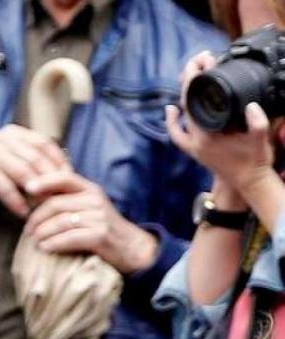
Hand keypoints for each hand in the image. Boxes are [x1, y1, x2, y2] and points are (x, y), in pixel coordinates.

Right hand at [0, 124, 70, 216]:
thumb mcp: (11, 157)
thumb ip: (32, 159)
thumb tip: (64, 171)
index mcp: (14, 133)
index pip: (44, 143)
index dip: (58, 161)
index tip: (69, 179)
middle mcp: (3, 139)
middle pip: (34, 158)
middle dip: (49, 178)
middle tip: (59, 197)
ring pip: (21, 171)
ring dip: (34, 190)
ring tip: (44, 206)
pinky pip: (3, 185)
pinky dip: (15, 200)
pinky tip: (23, 212)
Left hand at [24, 172, 156, 273]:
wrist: (132, 249)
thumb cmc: (102, 229)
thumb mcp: (88, 208)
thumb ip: (67, 201)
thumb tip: (33, 198)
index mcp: (90, 189)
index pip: (64, 177)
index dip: (44, 181)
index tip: (27, 188)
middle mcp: (95, 199)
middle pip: (56, 204)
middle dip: (37, 218)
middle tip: (28, 231)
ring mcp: (99, 217)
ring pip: (60, 222)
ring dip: (43, 233)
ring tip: (35, 242)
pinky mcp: (101, 235)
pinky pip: (69, 237)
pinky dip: (54, 244)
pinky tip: (46, 248)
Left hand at [166, 51, 276, 194]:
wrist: (248, 184)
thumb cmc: (255, 162)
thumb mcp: (260, 139)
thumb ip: (258, 122)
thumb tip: (251, 106)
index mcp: (207, 135)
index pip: (194, 100)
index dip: (197, 78)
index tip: (204, 60)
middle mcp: (195, 140)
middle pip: (185, 103)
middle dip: (191, 78)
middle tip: (200, 59)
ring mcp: (192, 146)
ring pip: (180, 115)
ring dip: (184, 94)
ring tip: (192, 74)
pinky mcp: (194, 150)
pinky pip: (177, 135)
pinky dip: (172, 122)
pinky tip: (172, 109)